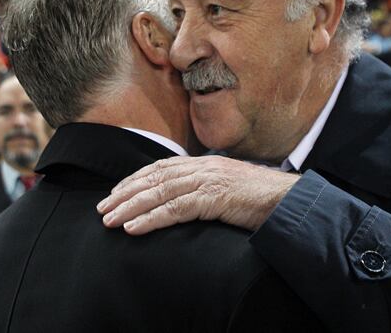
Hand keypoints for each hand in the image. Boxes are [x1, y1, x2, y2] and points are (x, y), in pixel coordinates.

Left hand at [96, 155, 298, 234]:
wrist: (287, 199)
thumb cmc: (259, 198)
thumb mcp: (228, 187)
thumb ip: (206, 188)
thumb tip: (186, 199)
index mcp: (205, 163)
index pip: (161, 167)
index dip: (135, 179)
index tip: (115, 192)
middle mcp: (203, 167)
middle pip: (154, 177)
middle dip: (125, 193)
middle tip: (102, 208)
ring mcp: (208, 180)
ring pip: (160, 191)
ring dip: (131, 206)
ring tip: (109, 219)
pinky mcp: (214, 197)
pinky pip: (176, 208)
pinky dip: (151, 218)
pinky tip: (134, 227)